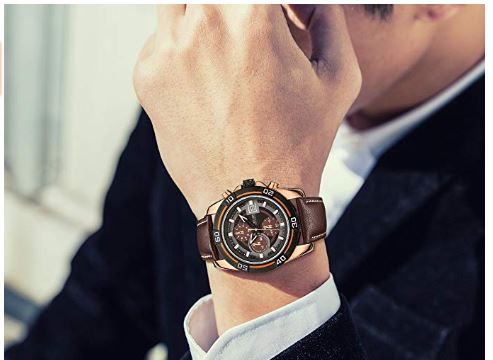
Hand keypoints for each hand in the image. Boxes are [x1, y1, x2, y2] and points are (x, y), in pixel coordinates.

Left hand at [134, 5, 360, 218]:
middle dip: (234, 9)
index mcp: (253, 12)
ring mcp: (168, 50)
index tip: (273, 20)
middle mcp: (203, 22)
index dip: (269, 6)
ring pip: (178, 3)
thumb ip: (328, 16)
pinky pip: (160, 40)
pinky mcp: (147, 78)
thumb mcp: (339, 77)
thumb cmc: (299, 145)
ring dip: (202, 15)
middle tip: (248, 37)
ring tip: (226, 52)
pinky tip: (206, 84)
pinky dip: (181, 48)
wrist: (252, 201)